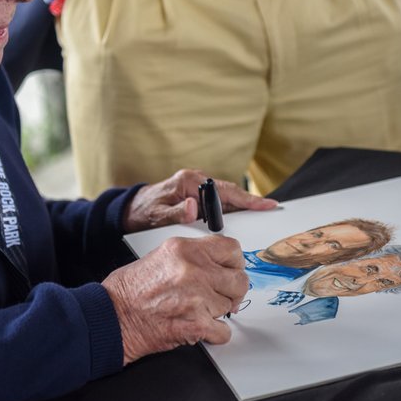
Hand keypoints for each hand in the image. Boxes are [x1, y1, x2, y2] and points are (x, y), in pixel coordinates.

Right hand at [102, 235, 246, 364]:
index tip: (232, 270)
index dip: (235, 263)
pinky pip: (224, 331)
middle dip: (231, 291)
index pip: (232, 249)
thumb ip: (192, 257)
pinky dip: (215, 334)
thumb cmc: (130, 290)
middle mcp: (193, 269)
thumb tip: (218, 264)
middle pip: (238, 279)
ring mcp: (196, 297)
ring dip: (219, 312)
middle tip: (221, 297)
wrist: (112, 317)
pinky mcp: (195, 324)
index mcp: (185, 249)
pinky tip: (200, 328)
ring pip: (231, 306)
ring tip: (198, 311)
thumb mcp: (162, 256)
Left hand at [123, 169, 276, 232]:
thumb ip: (175, 213)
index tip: (264, 205)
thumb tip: (193, 208)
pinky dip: (231, 210)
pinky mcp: (195, 196)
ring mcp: (196, 188)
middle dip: (250, 201)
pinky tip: (241, 218)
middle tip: (270, 209)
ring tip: (262, 214)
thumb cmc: (142, 212)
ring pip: (225, 198)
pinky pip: (218, 203)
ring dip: (242, 206)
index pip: (224, 190)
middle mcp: (195, 182)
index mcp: (189, 182)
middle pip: (229, 192)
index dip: (246, 198)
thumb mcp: (156, 215)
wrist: (130, 210)